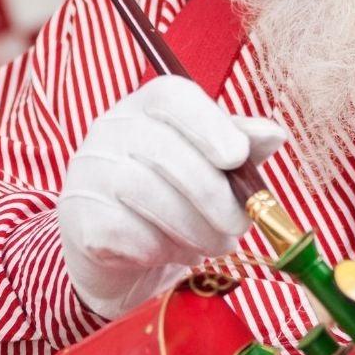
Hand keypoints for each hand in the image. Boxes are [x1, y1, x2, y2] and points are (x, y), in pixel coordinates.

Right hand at [58, 75, 287, 319]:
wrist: (118, 258)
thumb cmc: (173, 204)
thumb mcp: (210, 169)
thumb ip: (240, 147)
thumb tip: (274, 134)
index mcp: (145, 107)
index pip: (172, 96)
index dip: (209, 124)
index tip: (236, 157)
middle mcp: (110, 130)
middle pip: (165, 151)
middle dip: (214, 195)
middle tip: (239, 226)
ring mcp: (89, 172)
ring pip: (147, 194)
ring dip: (193, 228)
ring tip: (212, 245)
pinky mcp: (79, 218)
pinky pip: (127, 233)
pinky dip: (160, 249)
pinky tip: (170, 253)